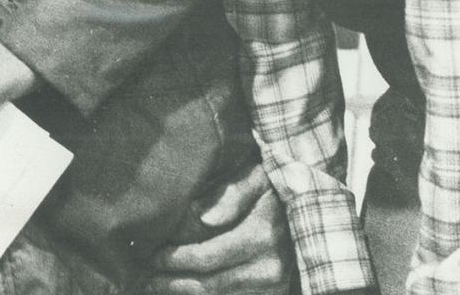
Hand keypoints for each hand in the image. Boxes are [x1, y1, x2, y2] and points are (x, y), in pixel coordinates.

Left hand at [144, 162, 294, 294]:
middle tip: (142, 279)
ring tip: (156, 286)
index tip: (149, 256)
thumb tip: (203, 218)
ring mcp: (275, 286)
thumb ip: (231, 194)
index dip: (173, 259)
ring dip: (185, 294)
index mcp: (261, 236)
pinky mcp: (277, 294)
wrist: (317, 208)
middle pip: (208, 284)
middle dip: (170, 283)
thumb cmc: (280, 186)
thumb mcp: (258, 177)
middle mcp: (270, 268)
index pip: (205, 256)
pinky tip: (185, 292)